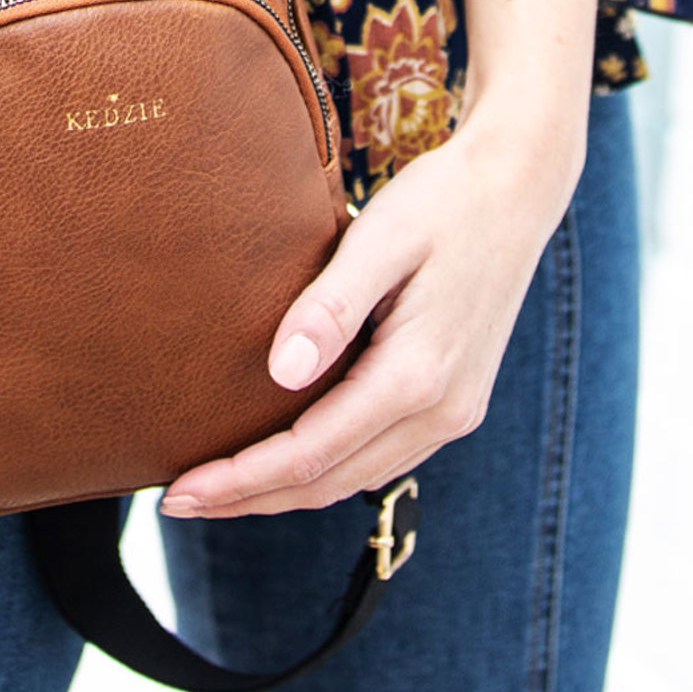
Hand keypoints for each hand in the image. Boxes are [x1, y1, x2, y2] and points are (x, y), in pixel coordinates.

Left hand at [159, 100, 587, 518]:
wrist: (516, 189)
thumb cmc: (441, 202)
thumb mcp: (382, 238)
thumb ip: (331, 307)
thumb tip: (280, 373)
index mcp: (419, 375)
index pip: (311, 452)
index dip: (242, 479)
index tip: (179, 492)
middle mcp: (442, 411)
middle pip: (329, 481)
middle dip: (250, 498)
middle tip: (176, 502)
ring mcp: (453, 411)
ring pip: (354, 478)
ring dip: (282, 491)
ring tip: (215, 490)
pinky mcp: (452, 401)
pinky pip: (376, 455)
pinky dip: (321, 468)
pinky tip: (281, 460)